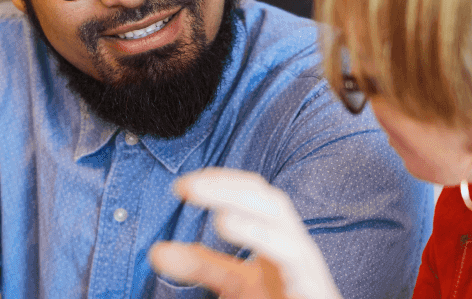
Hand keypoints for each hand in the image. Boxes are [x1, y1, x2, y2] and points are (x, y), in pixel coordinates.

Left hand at [148, 168, 343, 298]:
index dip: (222, 183)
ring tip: (222, 221)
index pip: (254, 194)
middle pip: (272, 205)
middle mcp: (296, 249)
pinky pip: (304, 281)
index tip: (183, 185)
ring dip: (256, 230)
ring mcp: (308, 274)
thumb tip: (157, 251)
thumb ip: (201, 265)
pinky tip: (258, 264)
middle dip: (232, 192)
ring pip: (291, 243)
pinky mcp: (314, 296)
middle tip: (189, 187)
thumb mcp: (235, 282)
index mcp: (277, 236)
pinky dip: (285, 271)